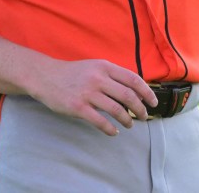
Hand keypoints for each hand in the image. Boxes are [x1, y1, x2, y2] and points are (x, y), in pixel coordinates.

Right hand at [26, 58, 157, 135]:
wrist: (45, 77)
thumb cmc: (73, 74)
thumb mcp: (94, 67)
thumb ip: (112, 76)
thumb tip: (134, 90)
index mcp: (104, 67)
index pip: (133, 79)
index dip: (147, 92)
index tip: (153, 102)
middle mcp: (98, 78)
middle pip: (128, 96)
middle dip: (140, 109)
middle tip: (143, 116)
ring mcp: (88, 93)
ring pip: (116, 109)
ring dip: (127, 120)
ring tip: (130, 124)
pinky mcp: (78, 107)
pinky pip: (100, 121)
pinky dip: (110, 128)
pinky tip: (114, 131)